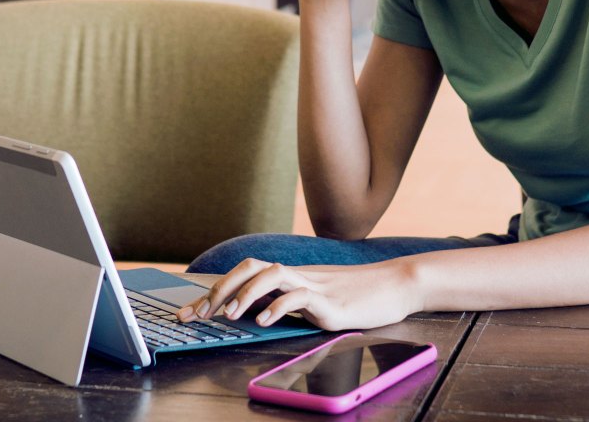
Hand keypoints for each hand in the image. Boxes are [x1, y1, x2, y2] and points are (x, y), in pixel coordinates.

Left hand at [176, 257, 419, 331]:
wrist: (396, 285)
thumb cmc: (357, 295)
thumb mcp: (314, 300)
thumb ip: (287, 302)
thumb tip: (254, 313)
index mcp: (292, 275)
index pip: (246, 271)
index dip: (216, 287)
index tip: (192, 310)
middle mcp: (298, 275)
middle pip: (251, 267)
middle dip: (220, 288)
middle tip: (199, 313)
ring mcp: (314, 285)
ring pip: (272, 275)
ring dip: (245, 294)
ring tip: (229, 315)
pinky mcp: (330, 301)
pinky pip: (299, 296)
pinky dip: (278, 307)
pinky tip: (264, 322)